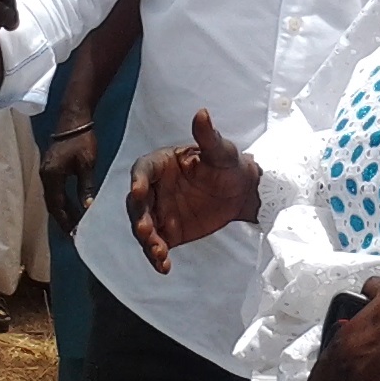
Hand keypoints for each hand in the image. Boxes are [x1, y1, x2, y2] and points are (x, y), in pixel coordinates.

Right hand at [39, 124, 97, 234]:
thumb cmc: (82, 140)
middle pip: (52, 204)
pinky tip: (71, 208)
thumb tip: (88, 208)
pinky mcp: (50, 170)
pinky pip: (54, 191)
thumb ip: (85, 187)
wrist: (73, 120)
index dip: (65, 220)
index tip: (74, 234)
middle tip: (74, 234)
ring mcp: (46, 173)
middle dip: (63, 220)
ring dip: (63, 212)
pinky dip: (62, 202)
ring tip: (75, 225)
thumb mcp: (86, 164)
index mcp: (52, 176)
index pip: (57, 205)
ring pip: (53, 199)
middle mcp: (45, 176)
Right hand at [126, 109, 258, 273]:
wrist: (241, 193)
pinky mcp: (168, 232)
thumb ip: (208, 136)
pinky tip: (164, 267)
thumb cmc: (229, 165)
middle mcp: (154, 189)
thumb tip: (202, 113)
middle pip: (138, 204)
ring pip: (144, 227)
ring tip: (159, 253)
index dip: (138, 180)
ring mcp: (159, 212)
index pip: (143, 170)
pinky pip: (157, 245)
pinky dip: (157, 256)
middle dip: (139, 218)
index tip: (138, 191)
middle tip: (146, 231)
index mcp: (161, 164)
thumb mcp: (221, 151)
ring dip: (147, 241)